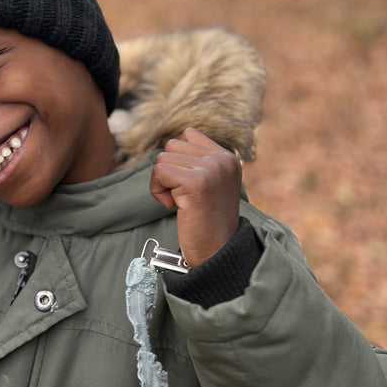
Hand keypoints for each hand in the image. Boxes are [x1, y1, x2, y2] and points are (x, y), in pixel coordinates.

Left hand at [150, 128, 241, 267]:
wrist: (216, 251)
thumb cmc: (207, 221)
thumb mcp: (210, 184)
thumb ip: (197, 161)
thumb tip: (171, 144)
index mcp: (228, 157)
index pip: (188, 135)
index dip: (178, 159)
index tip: (188, 185)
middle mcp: (222, 159)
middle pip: (172, 145)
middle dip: (168, 171)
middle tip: (182, 196)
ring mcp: (211, 169)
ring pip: (163, 158)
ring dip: (162, 182)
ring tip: (180, 201)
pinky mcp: (197, 182)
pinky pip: (159, 172)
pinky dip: (158, 191)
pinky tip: (174, 206)